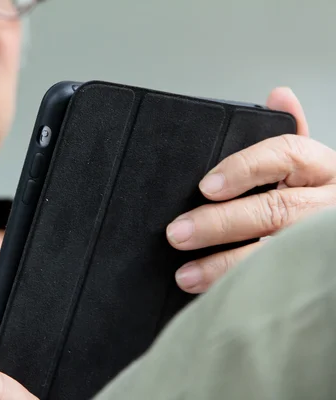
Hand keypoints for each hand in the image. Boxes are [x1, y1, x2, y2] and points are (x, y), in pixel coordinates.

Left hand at [167, 87, 335, 293]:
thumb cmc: (321, 198)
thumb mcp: (311, 165)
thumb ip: (289, 136)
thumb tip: (278, 95)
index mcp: (323, 168)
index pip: (285, 154)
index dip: (243, 168)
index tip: (205, 186)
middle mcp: (329, 203)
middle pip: (272, 209)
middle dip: (219, 224)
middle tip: (177, 233)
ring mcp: (323, 241)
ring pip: (275, 253)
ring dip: (226, 265)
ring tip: (187, 275)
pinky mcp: (318, 270)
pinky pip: (278, 283)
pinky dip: (243, 290)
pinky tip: (215, 296)